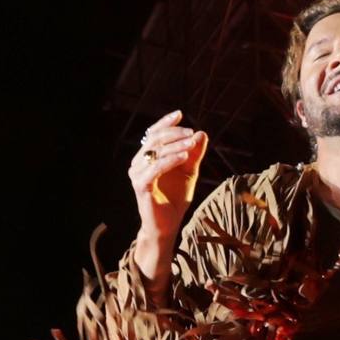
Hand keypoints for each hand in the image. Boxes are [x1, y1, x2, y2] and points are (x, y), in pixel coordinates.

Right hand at [129, 110, 208, 241]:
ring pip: (156, 152)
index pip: (153, 134)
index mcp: (147, 157)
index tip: (180, 114)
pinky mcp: (140, 185)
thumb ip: (194, 154)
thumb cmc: (175, 198)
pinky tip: (184, 156)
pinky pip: (156, 168)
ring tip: (192, 143)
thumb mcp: (189, 172)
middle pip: (155, 140)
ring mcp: (137, 174)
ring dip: (176, 146)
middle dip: (175, 134)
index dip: (165, 123)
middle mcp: (138, 163)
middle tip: (191, 133)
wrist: (167, 225)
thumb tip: (202, 133)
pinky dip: (170, 160)